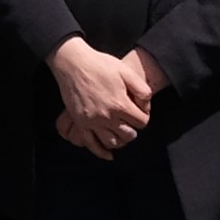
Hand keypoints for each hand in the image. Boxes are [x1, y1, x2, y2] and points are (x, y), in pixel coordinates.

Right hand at [48, 37, 152, 157]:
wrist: (73, 63)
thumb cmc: (100, 65)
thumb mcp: (126, 72)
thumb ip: (142, 90)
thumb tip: (146, 106)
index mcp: (120, 104)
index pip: (142, 122)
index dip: (144, 117)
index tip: (140, 111)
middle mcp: (106, 116)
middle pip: (129, 135)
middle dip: (133, 129)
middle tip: (131, 121)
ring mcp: (92, 121)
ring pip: (112, 142)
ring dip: (120, 140)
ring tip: (121, 132)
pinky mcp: (80, 122)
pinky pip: (91, 143)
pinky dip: (101, 152)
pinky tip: (109, 155)